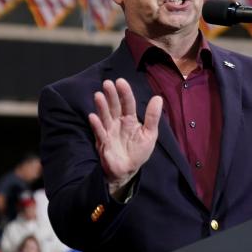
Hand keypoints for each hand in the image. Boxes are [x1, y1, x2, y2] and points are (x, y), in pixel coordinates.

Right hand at [88, 78, 162, 198]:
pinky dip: (96, 125)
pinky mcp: (103, 142)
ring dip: (101, 107)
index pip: (127, 103)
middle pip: (114, 106)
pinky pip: (99, 132)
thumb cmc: (138, 151)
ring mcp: (109, 131)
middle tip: (107, 83)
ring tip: (98, 96)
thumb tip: (158, 97)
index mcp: (129, 119)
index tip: (120, 81)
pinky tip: (93, 117)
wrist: (127, 170)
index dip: (124, 93)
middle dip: (111, 95)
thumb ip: (152, 117)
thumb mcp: (149, 134)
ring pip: (105, 116)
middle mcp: (117, 122)